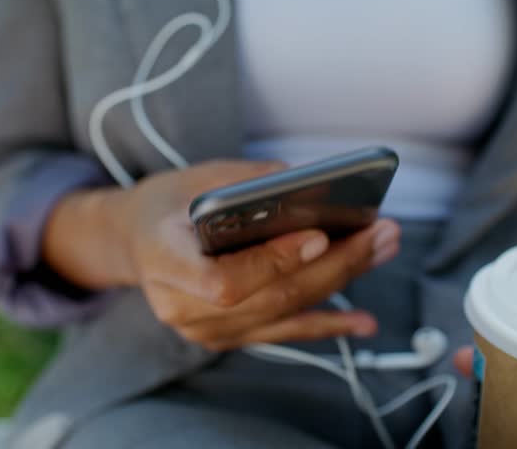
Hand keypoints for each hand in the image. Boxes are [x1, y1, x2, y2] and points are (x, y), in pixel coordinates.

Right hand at [44, 160, 400, 349]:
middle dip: (334, 263)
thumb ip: (249, 185)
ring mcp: (205, 331)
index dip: (274, 262)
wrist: (135, 242)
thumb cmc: (166, 204)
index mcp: (162, 261)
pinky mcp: (228, 338)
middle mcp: (181, 308)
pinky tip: (364, 321)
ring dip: (341, 282)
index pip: (224, 280)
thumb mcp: (198, 178)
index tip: (320, 235)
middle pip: (270, 296)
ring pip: (285, 312)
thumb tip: (314, 187)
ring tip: (382, 249)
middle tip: (379, 233)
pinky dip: (327, 324)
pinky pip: (284, 332)